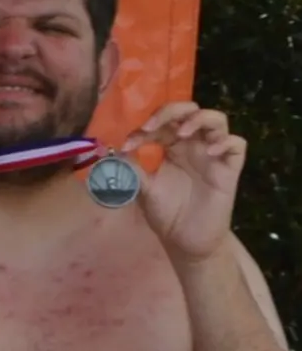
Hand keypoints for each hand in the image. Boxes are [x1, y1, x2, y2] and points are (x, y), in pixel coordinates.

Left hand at [126, 102, 247, 266]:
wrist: (185, 239)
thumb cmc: (166, 212)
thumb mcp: (143, 189)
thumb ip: (131, 169)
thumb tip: (113, 152)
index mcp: (171, 146)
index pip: (163, 121)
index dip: (146, 126)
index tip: (129, 142)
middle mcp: (193, 144)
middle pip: (190, 111)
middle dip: (172, 111)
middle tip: (154, 125)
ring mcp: (213, 153)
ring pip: (218, 120)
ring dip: (200, 120)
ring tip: (182, 133)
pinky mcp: (230, 167)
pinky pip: (237, 144)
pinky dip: (225, 142)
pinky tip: (209, 152)